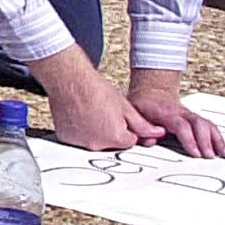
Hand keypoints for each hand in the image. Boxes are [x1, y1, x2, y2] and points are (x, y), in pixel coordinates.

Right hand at [28, 44, 165, 150]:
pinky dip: (80, 131)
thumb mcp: (124, 105)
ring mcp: (80, 143)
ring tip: (90, 112)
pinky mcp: (67, 139)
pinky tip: (79, 116)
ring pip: (95, 142)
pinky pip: (79, 140)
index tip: (118, 116)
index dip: (126, 127)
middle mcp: (97, 145)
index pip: (130, 141)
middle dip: (111, 132)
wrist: (68, 79)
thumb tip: (157, 134)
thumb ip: (142, 125)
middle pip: (112, 144)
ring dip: (96, 132)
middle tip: (104, 112)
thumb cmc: (95, 89)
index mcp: (115, 137)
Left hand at [128, 67, 224, 157]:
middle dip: (206, 141)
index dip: (189, 139)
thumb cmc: (142, 105)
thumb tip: (150, 141)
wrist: (152, 91)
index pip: (181, 125)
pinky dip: (219, 139)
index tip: (196, 154)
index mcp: (166, 113)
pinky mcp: (196, 120)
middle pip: (198, 124)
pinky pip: (210, 127)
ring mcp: (190, 116)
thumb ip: (140, 128)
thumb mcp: (135, 113)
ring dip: (217, 140)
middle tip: (210, 158)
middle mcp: (181, 113)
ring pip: (207, 125)